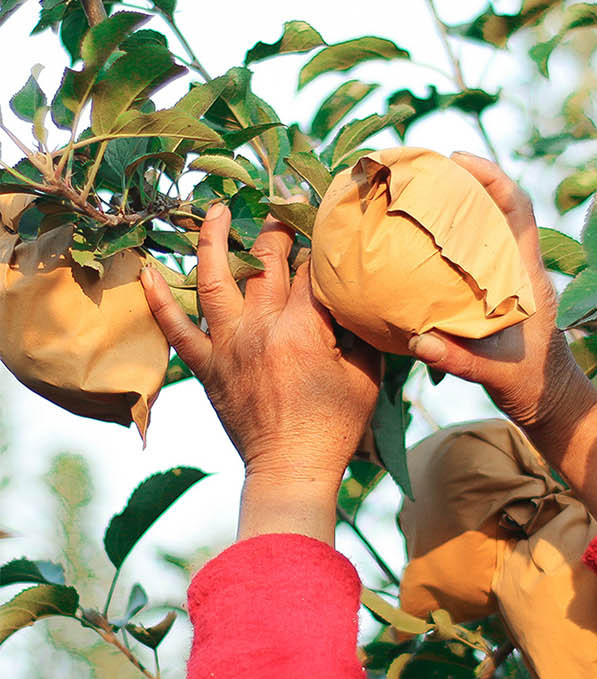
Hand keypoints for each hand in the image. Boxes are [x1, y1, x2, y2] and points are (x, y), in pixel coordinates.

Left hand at [140, 203, 379, 541]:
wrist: (291, 469)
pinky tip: (147, 271)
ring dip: (214, 239)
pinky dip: (159, 300)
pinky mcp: (206, 367)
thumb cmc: (333, 427)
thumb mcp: (365, 374)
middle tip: (282, 209)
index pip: (310, 269)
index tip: (324, 226)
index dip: (319, 245)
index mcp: (303, 328)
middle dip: (275, 230)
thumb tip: (358, 295)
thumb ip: (359, 330)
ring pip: (214, 279)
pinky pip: (176, 329)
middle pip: (264, 263)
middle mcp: (260, 328)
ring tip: (217, 210)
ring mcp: (228, 345)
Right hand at [409, 154, 596, 521]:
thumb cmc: (534, 386)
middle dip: (468, 180)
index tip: (458, 159)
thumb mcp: (496, 375)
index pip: (519, 210)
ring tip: (418, 192)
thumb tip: (417, 340)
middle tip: (426, 166)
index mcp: (529, 277)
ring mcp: (512, 279)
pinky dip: (451, 239)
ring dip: (459, 205)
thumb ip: (458, 358)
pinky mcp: (500, 293)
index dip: (493, 177)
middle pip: (501, 207)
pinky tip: (419, 241)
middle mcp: (522, 269)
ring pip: (489, 227)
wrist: (554, 403)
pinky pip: (476, 253)